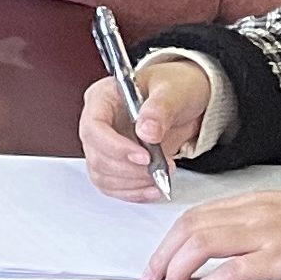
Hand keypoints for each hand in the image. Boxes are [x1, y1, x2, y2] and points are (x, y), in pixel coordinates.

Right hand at [78, 61, 212, 199]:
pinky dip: (132, 192)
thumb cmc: (176, 87)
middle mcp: (98, 123)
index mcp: (103, 97)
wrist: (187, 102)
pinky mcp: (115, 163)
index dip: (114, 147)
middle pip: (96, 155)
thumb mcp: (172, 90)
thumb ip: (159, 109)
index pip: (93, 127)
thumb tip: (146, 131)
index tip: (144, 157)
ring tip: (160, 178)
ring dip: (131, 183)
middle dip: (128, 169)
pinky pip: (112, 185)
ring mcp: (105, 145)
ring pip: (101, 175)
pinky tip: (152, 189)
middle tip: (159, 168)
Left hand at [146, 184, 280, 279]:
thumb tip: (217, 248)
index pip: (196, 214)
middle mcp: (254, 214)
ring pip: (203, 244)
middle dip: (164, 254)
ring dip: (177, 268)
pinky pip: (231, 270)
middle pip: (191, 228)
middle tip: (153, 276)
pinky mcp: (279, 259)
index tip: (158, 256)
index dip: (170, 237)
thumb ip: (249, 223)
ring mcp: (266, 235)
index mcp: (252, 201)